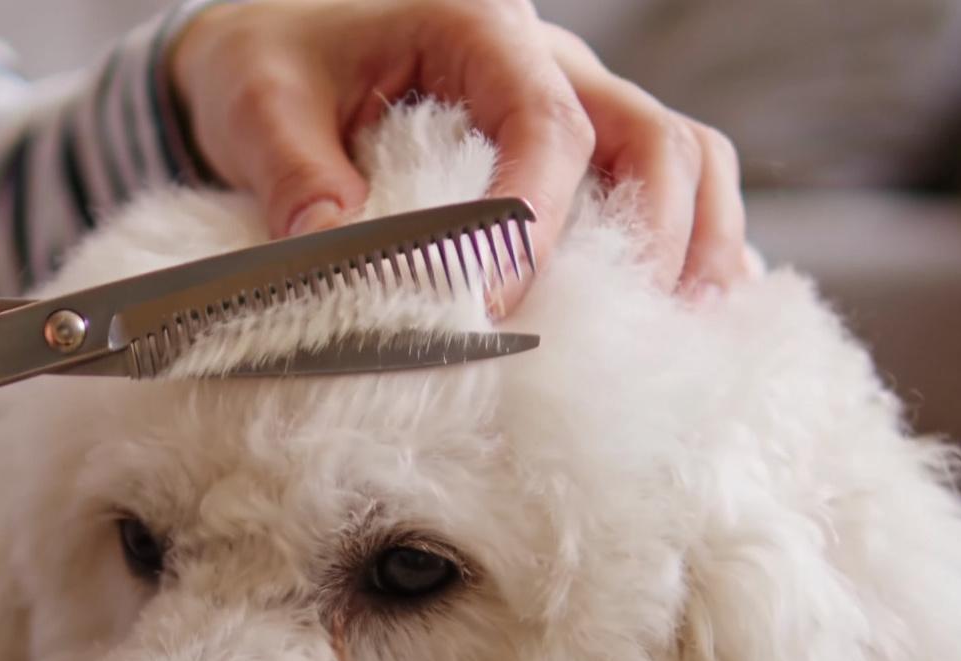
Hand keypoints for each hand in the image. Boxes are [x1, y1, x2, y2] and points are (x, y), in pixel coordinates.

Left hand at [169, 0, 753, 296]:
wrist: (278, 50)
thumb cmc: (274, 66)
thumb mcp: (260, 104)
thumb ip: (293, 173)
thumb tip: (334, 250)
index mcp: (476, 27)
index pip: (546, 123)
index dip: (533, 219)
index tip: (496, 301)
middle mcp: (547, 59)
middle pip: (651, 135)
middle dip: (653, 236)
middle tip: (618, 330)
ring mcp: (573, 102)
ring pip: (681, 153)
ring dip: (700, 239)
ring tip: (692, 328)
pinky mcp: (577, 148)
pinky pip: (667, 181)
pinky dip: (690, 244)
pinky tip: (695, 313)